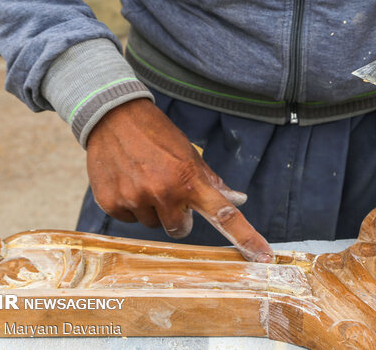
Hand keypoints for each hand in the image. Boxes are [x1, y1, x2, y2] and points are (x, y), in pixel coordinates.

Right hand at [86, 98, 273, 262]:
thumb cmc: (158, 135)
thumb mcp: (190, 154)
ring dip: (151, 208)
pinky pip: (128, 218)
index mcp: (189, 180)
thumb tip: (238, 200)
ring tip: (143, 178)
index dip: (246, 237)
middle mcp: (163, 193)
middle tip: (166, 188)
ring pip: (152, 224)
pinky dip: (129, 204)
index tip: (264, 257)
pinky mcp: (111, 203)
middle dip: (176, 214)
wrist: (113, 116)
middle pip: (178, 229)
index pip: (224, 215)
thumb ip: (212, 182)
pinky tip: (126, 180)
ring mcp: (135, 199)